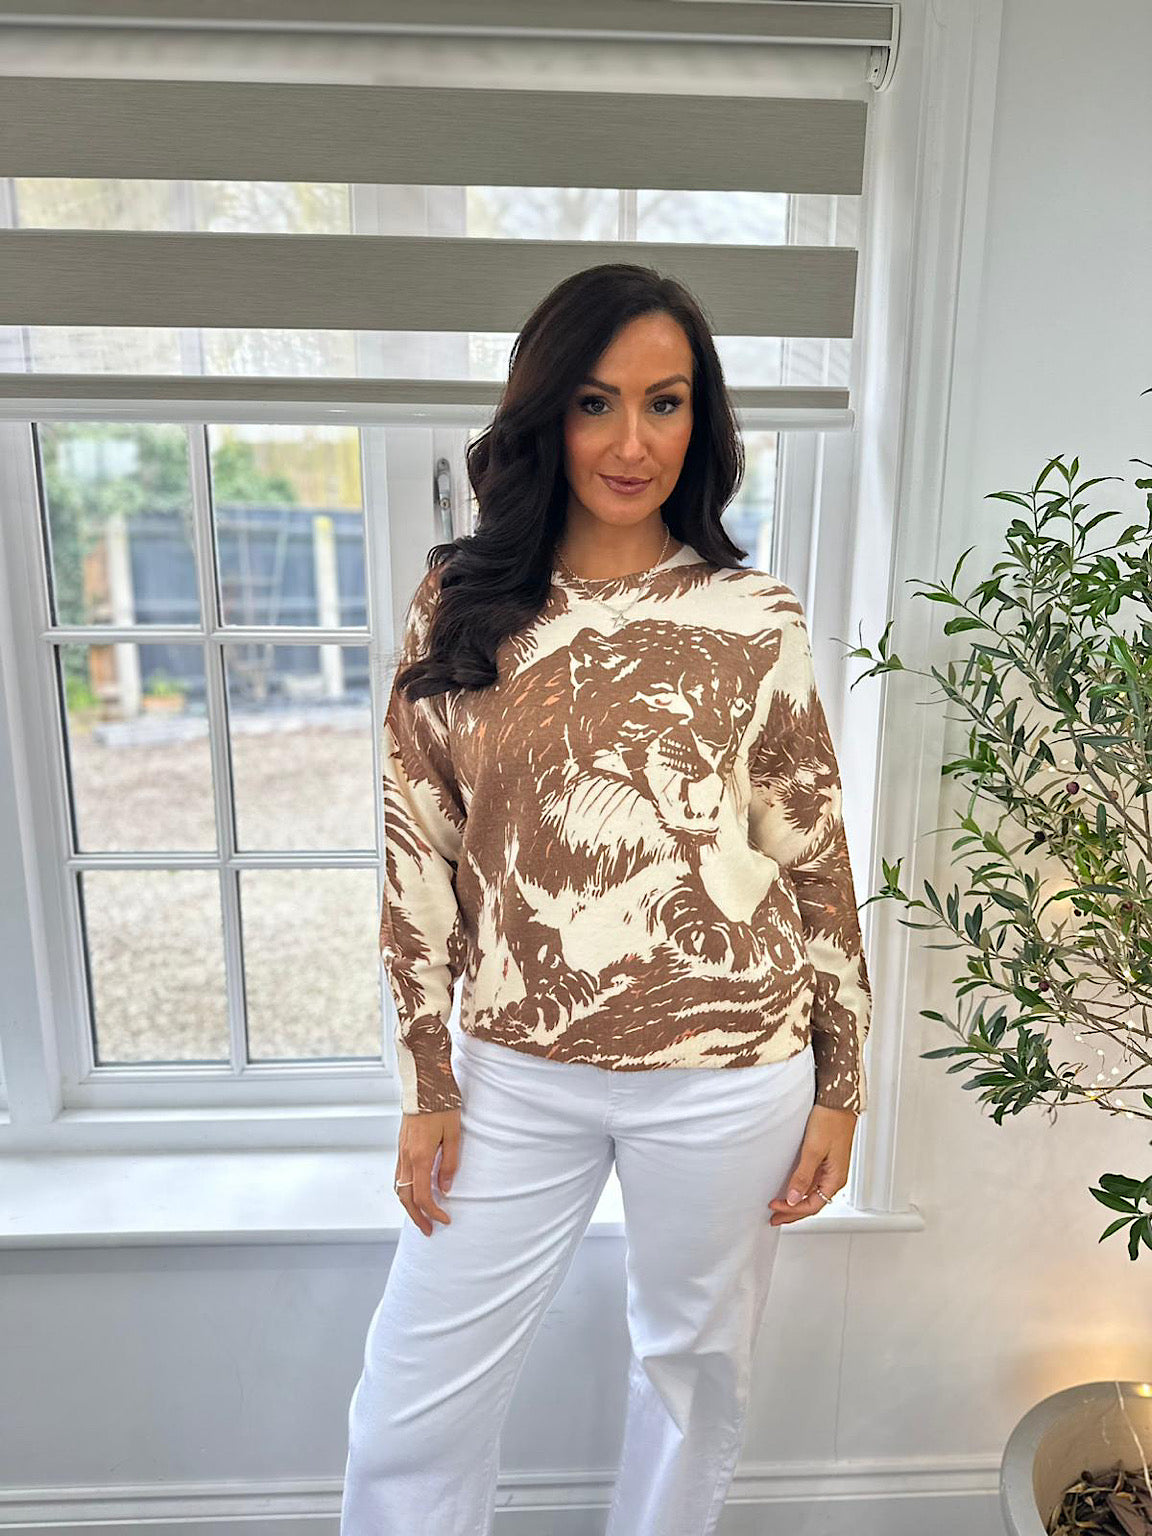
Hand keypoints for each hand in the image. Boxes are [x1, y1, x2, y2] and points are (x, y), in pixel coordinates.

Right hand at [394, 1108, 460, 1235]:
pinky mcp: (401, 1145)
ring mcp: (401, 1151)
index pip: (422, 1196)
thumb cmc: (443, 1105)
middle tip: (429, 1230)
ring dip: (409, 1205)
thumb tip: (444, 1188)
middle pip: (405, 1198)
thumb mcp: (454, 1134)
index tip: (445, 1220)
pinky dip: (405, 1190)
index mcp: (420, 1156)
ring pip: (399, 1187)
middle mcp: (406, 1157)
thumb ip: (449, 1164)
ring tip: (422, 1215)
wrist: (425, 1082)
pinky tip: (416, 1192)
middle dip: (417, 1217)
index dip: (433, 1212)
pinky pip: (399, 1175)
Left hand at [767, 1105, 856, 1225]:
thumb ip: (802, 1176)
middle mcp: (835, 1176)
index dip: (792, 1210)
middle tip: (774, 1218)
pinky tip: (791, 1189)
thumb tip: (792, 1199)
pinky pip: (813, 1182)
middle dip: (793, 1213)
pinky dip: (800, 1189)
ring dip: (796, 1202)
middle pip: (813, 1203)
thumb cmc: (830, 1120)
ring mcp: (830, 1168)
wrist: (837, 1100)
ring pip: (812, 1194)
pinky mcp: (825, 1159)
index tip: (774, 1208)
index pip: (812, 1205)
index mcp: (836, 1178)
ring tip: (780, 1207)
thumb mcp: (812, 1150)